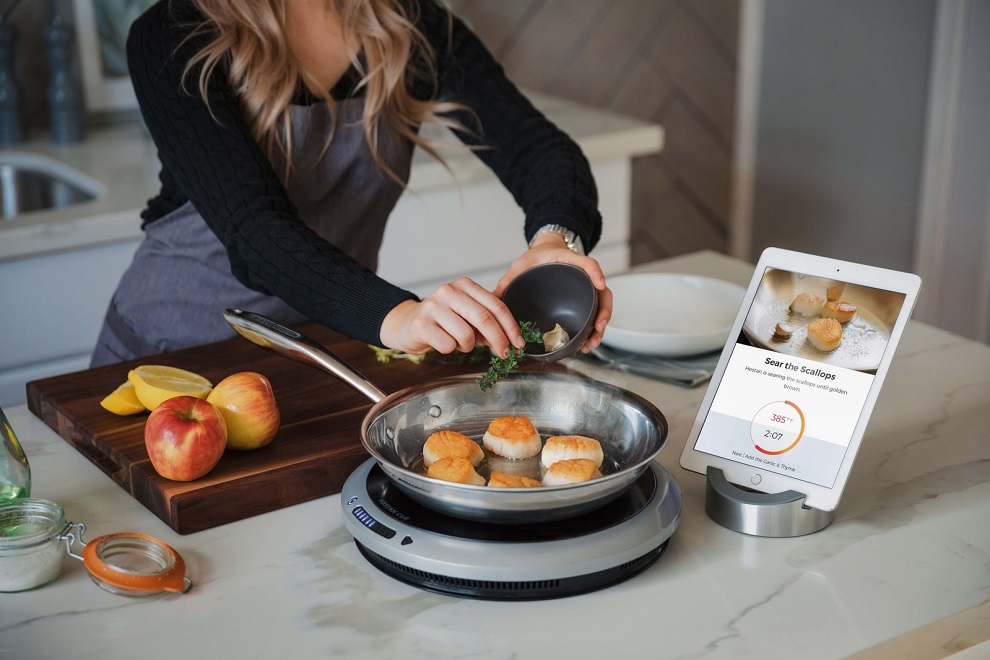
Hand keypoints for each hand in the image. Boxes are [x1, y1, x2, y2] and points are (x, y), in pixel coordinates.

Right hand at [380, 278, 524, 357]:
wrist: (406, 324)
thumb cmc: (441, 321)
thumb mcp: (466, 315)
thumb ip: (487, 322)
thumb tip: (511, 339)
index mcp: (465, 286)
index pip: (496, 305)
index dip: (511, 326)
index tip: (519, 343)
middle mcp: (449, 291)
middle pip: (485, 318)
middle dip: (499, 340)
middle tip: (505, 354)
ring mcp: (434, 307)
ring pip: (467, 335)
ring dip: (468, 346)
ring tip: (459, 342)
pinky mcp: (422, 324)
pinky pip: (449, 345)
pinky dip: (451, 349)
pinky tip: (443, 342)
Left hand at [493, 234, 612, 352]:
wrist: (545, 252)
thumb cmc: (535, 258)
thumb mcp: (521, 265)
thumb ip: (508, 280)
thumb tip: (493, 298)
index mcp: (569, 261)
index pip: (588, 264)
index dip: (595, 273)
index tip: (600, 285)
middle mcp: (582, 276)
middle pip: (602, 293)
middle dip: (603, 313)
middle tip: (597, 329)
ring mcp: (585, 289)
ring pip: (601, 307)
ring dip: (600, 326)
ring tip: (591, 344)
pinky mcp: (583, 300)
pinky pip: (593, 314)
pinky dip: (592, 329)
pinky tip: (585, 343)